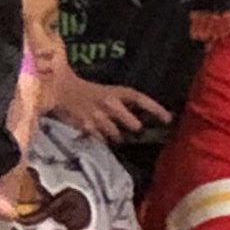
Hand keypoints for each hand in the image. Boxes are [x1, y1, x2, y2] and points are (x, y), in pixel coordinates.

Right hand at [45, 74, 172, 147]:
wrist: (61, 90)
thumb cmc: (86, 90)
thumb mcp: (107, 92)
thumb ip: (122, 103)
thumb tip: (140, 117)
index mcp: (116, 92)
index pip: (140, 99)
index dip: (156, 109)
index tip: (169, 119)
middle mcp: (110, 104)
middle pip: (133, 124)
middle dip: (134, 128)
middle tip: (132, 128)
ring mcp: (99, 117)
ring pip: (117, 135)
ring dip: (116, 135)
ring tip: (109, 128)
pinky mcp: (88, 127)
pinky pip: (102, 140)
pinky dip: (102, 138)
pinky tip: (96, 131)